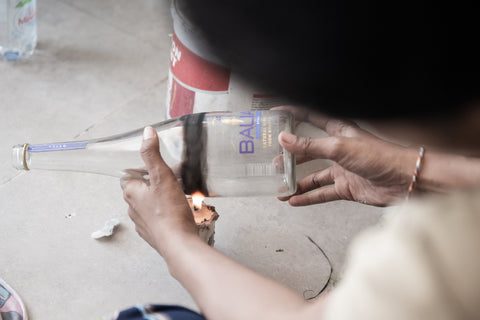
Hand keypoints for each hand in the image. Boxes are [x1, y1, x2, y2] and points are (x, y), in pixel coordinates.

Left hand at [120, 127, 197, 255]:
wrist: (179, 245)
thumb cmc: (169, 213)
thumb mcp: (162, 177)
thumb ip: (153, 154)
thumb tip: (146, 133)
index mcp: (131, 193)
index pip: (127, 176)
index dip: (139, 169)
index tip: (153, 166)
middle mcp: (133, 209)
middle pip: (139, 190)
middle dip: (152, 183)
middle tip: (169, 177)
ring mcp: (143, 224)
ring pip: (148, 205)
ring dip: (159, 198)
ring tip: (176, 194)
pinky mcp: (154, 234)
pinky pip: (157, 219)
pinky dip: (164, 213)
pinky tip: (178, 211)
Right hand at [276, 106, 417, 206]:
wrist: (406, 181)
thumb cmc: (380, 156)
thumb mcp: (339, 147)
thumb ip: (310, 145)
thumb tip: (285, 139)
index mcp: (338, 130)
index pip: (311, 117)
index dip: (293, 114)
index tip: (275, 115)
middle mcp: (338, 148)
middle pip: (308, 150)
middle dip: (290, 156)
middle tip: (273, 161)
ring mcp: (342, 169)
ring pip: (313, 175)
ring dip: (296, 181)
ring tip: (279, 187)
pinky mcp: (346, 187)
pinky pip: (322, 193)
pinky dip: (308, 197)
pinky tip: (294, 200)